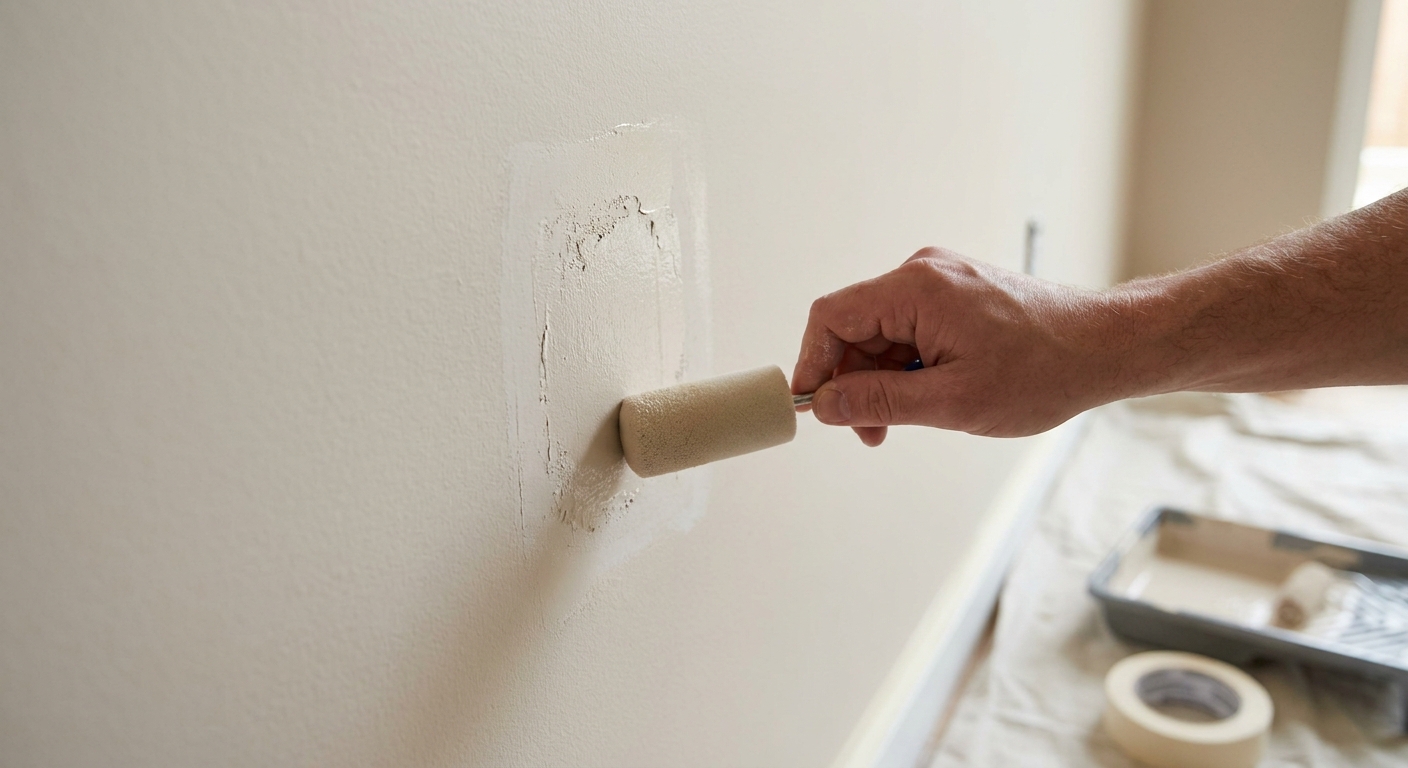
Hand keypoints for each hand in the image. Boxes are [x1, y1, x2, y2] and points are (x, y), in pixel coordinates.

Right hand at [792, 247, 1115, 444]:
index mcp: (916, 289)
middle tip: (872, 432)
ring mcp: (942, 282)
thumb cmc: (1042, 371)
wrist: (1106, 347)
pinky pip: (910, 330)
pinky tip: (932, 397)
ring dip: (884, 380)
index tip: (816, 407)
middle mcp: (923, 274)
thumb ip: (880, 402)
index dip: (813, 363)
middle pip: (855, 328)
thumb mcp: (953, 401)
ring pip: (883, 334)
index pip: (831, 317)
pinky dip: (909, 367)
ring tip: (907, 421)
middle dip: (855, 382)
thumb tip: (824, 404)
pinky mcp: (957, 295)